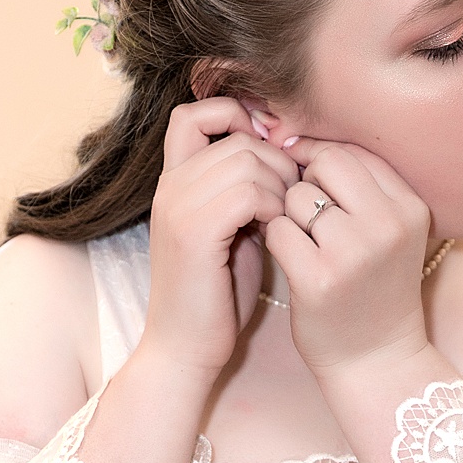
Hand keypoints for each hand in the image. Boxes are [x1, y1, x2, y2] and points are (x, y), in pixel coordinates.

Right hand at [140, 98, 300, 375]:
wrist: (186, 348)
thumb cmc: (218, 295)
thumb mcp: (233, 231)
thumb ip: (246, 193)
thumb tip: (287, 158)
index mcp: (176, 181)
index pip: (194, 114)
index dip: (235, 117)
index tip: (271, 156)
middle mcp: (170, 186)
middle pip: (238, 137)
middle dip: (279, 163)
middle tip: (292, 202)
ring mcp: (178, 206)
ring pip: (248, 160)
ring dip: (282, 187)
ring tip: (286, 220)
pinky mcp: (193, 232)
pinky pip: (249, 192)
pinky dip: (274, 208)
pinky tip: (277, 233)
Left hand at [266, 139, 435, 377]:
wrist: (377, 359)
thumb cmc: (376, 288)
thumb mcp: (389, 232)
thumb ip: (362, 187)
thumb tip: (296, 137)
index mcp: (411, 209)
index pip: (355, 152)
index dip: (323, 159)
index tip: (310, 180)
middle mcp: (388, 225)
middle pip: (326, 163)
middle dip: (305, 180)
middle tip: (306, 214)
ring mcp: (354, 252)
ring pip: (296, 195)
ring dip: (288, 214)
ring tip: (304, 243)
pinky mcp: (318, 278)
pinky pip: (277, 229)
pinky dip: (275, 241)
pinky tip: (291, 262)